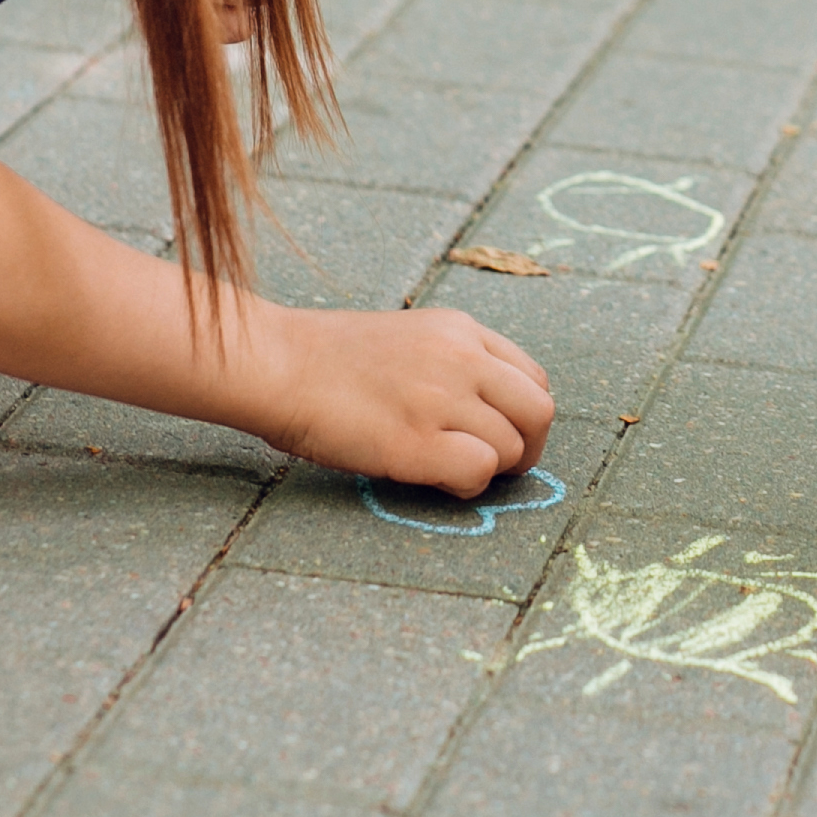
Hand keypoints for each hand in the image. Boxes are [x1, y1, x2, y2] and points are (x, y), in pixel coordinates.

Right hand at [241, 303, 555, 497]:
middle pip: (539, 412)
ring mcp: (441, 399)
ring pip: (512, 448)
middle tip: (494, 466)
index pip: (533, 378)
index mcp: (461, 330)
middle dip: (526, 448)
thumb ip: (453, 362)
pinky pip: (479, 472)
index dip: (523, 416)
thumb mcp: (408, 337)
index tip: (499, 434)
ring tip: (447, 469)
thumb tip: (490, 412)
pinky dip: (466, 486)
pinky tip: (434, 479)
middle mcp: (461, 359)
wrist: (278, 364)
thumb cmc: (328, 360)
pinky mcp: (416, 442)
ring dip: (489, 471)